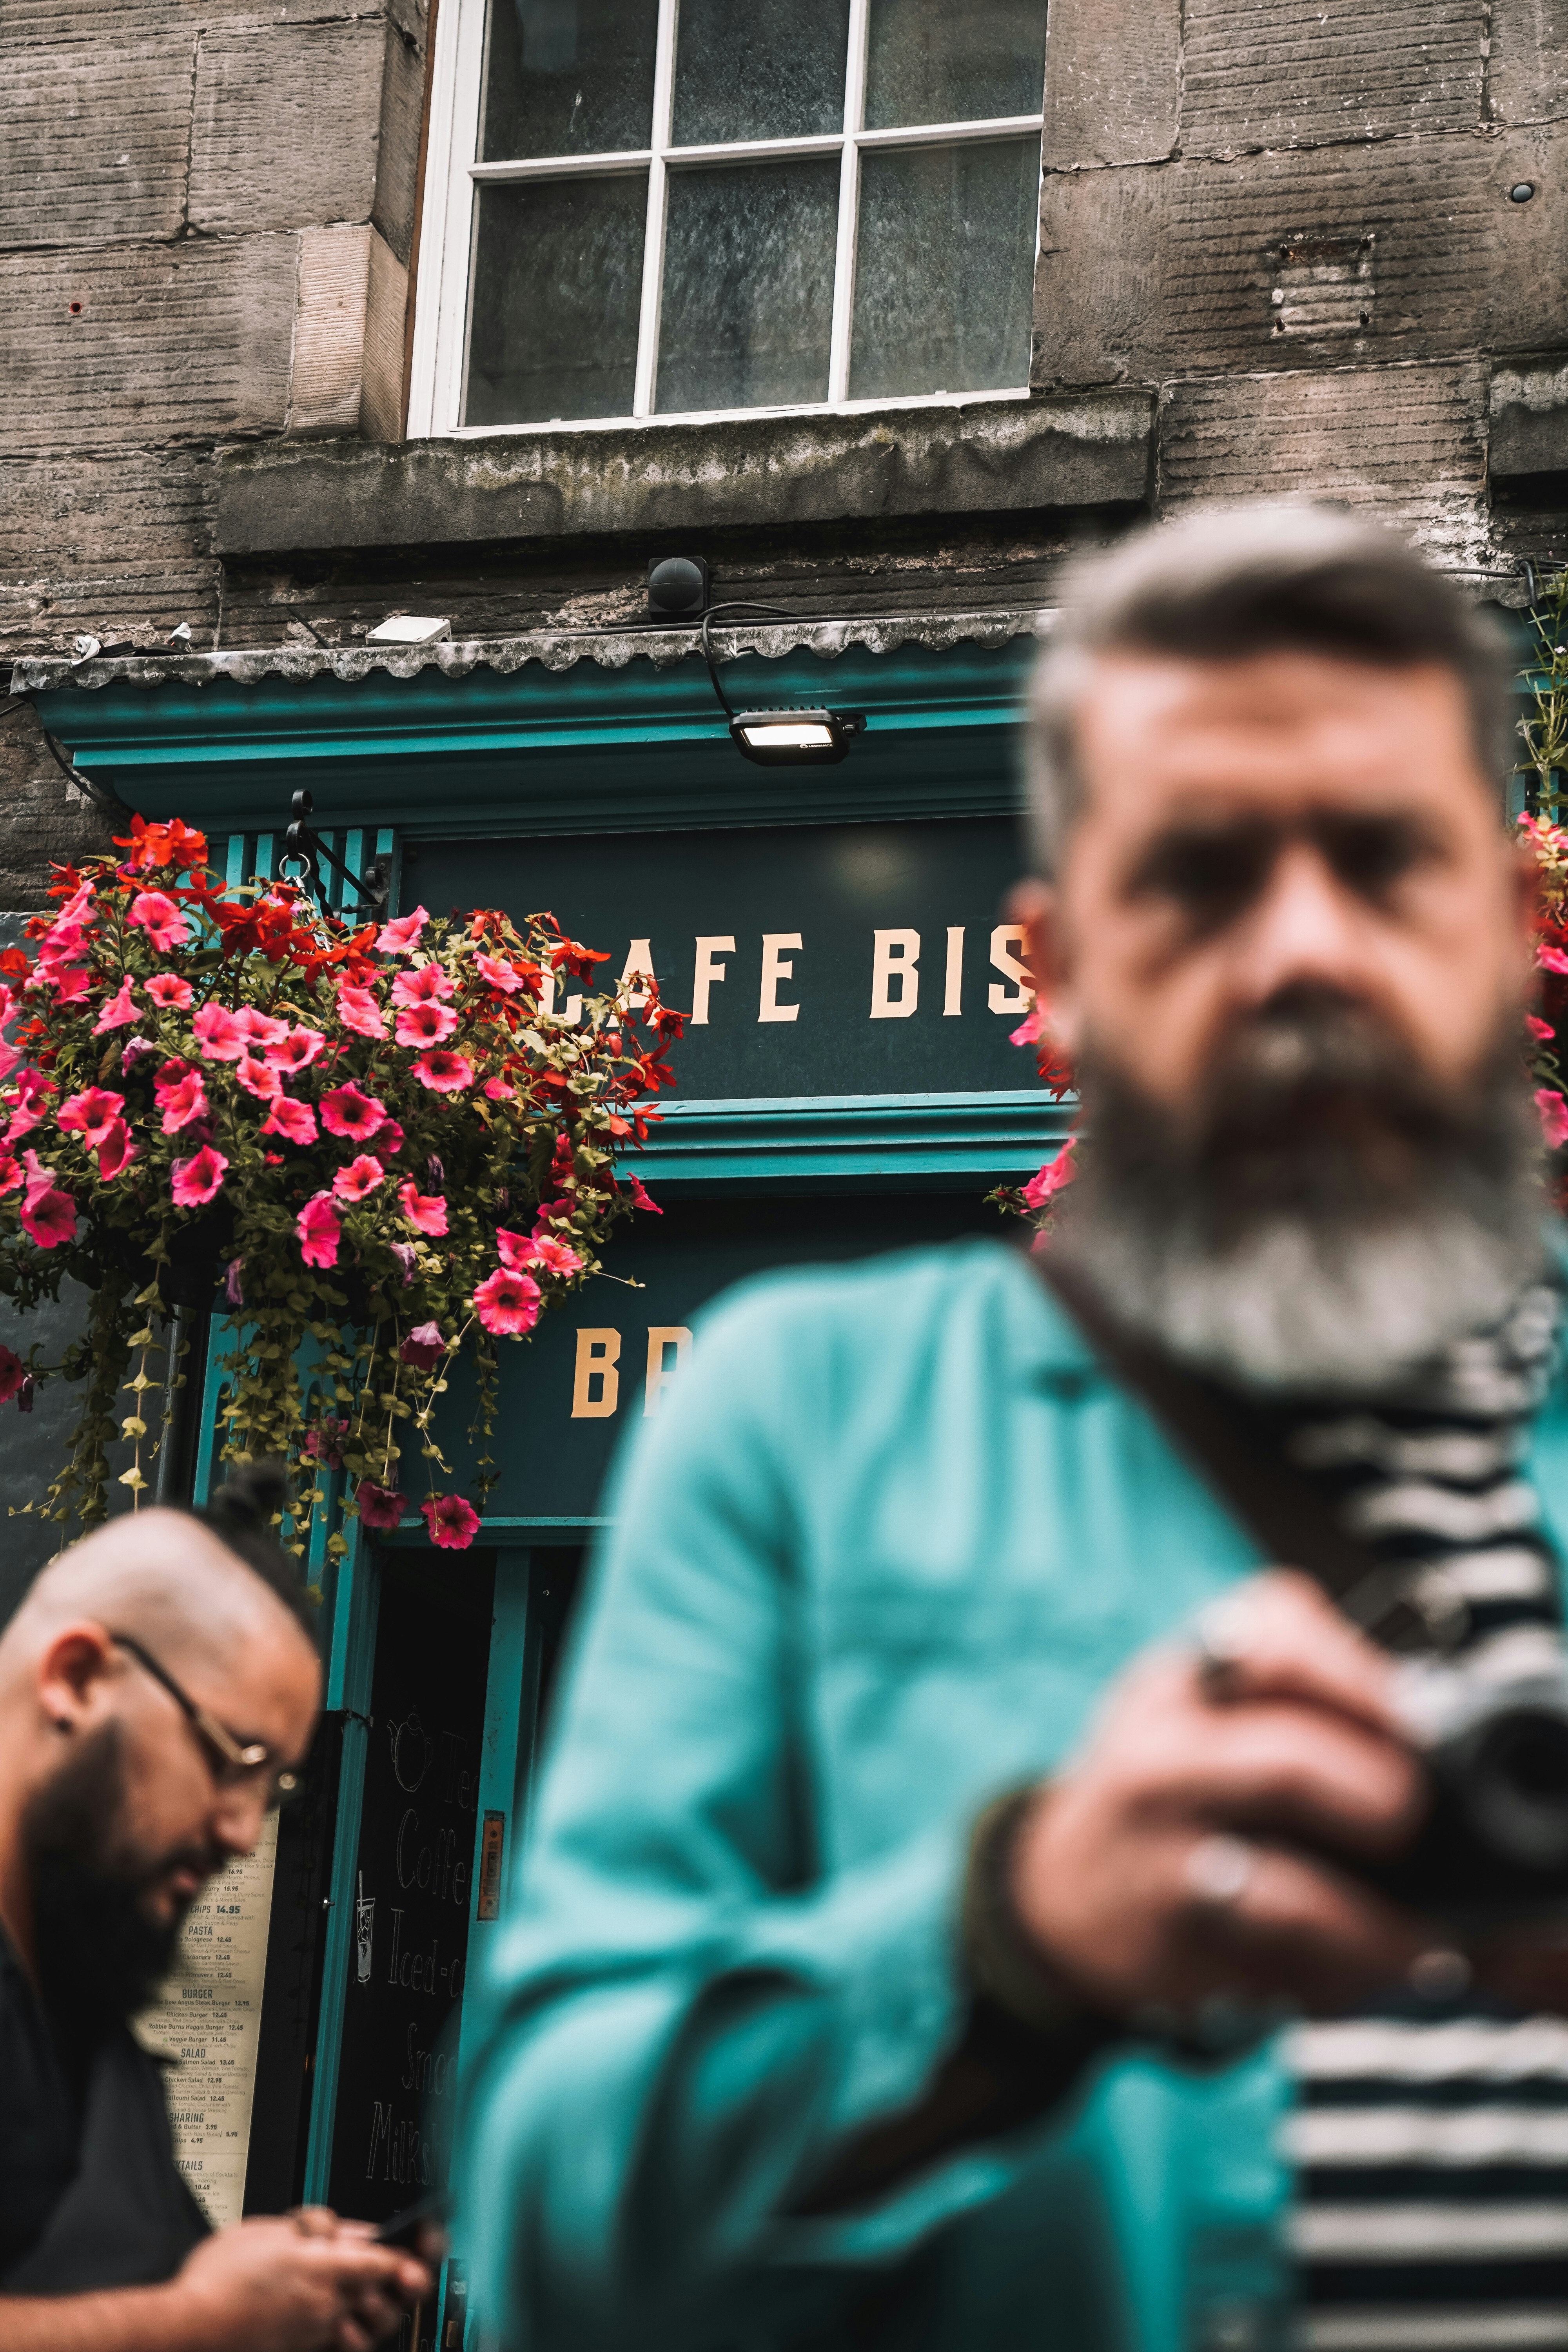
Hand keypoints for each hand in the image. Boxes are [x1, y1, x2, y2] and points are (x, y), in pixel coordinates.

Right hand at [172, 2213, 432, 2351]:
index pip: (383, 2262)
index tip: (426, 2251)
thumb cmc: (216, 2282)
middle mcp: (324, 2303)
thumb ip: (306, 2227)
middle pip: (382, 2294)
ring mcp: (313, 2332)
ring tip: (366, 2293)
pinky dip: (342, 2326)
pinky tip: (334, 2315)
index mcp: (320, 2267)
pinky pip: (335, 2336)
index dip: (409, 2255)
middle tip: (407, 2271)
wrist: (188, 2332)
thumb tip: (335, 2230)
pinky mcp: (300, 2348)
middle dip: (398, 2283)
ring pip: (361, 2318)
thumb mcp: (264, 2231)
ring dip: (370, 2305)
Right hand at [1011, 1570, 1430, 2019]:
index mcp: (1180, 1680)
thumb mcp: (1200, 1702)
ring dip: (1375, 1925)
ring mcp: (1160, 1858)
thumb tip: (1430, 1722)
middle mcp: (1159, 1758)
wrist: (1055, 1889)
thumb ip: (1296, 1694)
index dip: (1360, 1678)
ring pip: (1290, 1897)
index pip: (1274, 1633)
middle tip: (1406, 1817)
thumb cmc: (1167, 1781)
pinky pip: (1278, 1971)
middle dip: (1378, 1798)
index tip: (1407, 1721)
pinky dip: (1340, 1977)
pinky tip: (1361, 1966)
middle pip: (1289, 1765)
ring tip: (1419, 1934)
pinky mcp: (1173, 1944)